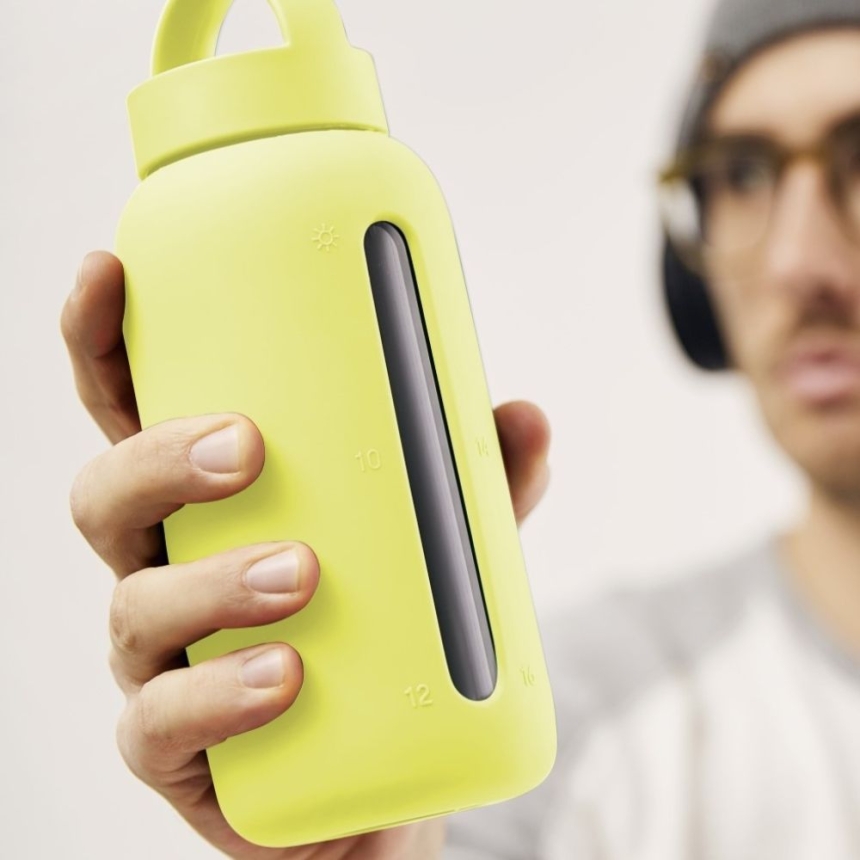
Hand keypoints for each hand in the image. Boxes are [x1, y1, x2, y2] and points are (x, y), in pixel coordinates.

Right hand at [60, 250, 551, 858]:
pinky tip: (283, 678)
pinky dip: (217, 696)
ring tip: (297, 573)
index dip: (102, 338)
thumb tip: (526, 417)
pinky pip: (161, 725)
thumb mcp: (430, 542)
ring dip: (210, 582)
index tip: (110, 271)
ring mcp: (160, 659)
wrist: (378, 771)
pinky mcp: (177, 745)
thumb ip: (472, 486)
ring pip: (136, 604)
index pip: (130, 409)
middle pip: (108, 493)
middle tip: (248, 447)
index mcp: (205, 500)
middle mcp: (164, 566)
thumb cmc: (379, 631)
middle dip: (161, 457)